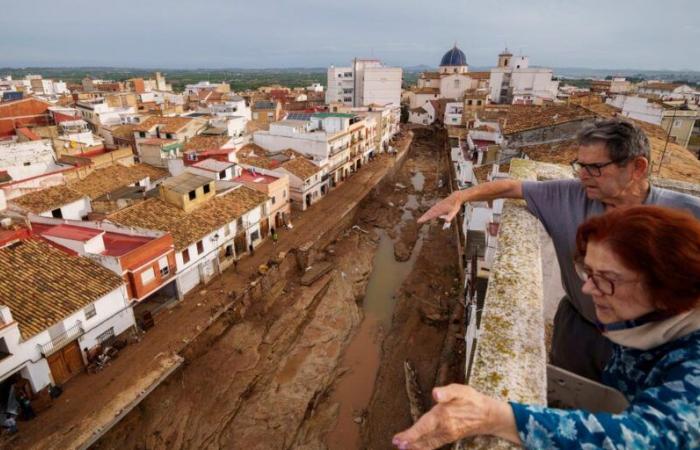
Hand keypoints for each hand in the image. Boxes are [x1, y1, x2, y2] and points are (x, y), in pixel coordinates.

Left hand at [392, 384, 515, 449]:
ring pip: (428, 443)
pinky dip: (424, 447)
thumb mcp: (460, 390)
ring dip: (415, 446)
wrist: (487, 414)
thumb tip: (436, 394)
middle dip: (409, 442)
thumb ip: (447, 392)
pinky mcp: (449, 437)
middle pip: (423, 437)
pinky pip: (434, 444)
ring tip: (403, 447)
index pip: (423, 426)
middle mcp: (444, 428)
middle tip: (396, 444)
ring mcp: (447, 435)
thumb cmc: (471, 399)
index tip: (398, 439)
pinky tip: (417, 448)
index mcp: (443, 415)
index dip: (410, 434)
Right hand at [417, 192, 461, 223]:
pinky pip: (432, 209)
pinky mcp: (439, 205)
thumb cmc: (455, 205)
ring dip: (426, 215)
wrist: (456, 197)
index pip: (430, 215)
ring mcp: (437, 206)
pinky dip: (429, 212)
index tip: (419, 221)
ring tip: (422, 218)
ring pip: (430, 211)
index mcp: (439, 210)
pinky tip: (429, 213)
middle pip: (428, 213)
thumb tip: (447, 221)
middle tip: (418, 221)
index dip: (424, 218)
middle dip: (423, 217)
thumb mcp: (454, 212)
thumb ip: (450, 216)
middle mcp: (437, 208)